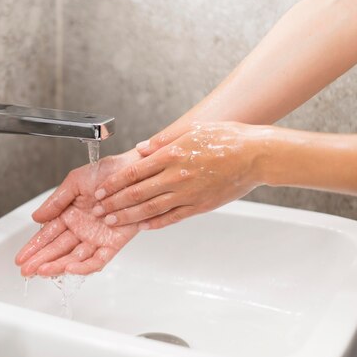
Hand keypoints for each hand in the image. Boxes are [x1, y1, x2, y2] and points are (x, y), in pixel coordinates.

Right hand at [15, 151, 141, 276]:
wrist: (134, 172)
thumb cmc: (108, 173)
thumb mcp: (75, 182)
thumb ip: (56, 201)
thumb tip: (36, 217)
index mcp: (70, 215)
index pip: (48, 235)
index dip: (34, 247)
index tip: (21, 257)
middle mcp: (81, 229)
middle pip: (57, 249)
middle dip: (40, 261)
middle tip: (26, 270)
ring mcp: (96, 238)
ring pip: (73, 258)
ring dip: (57, 266)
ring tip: (41, 270)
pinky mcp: (112, 244)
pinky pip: (97, 260)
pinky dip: (84, 266)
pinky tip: (69, 268)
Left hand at [93, 122, 270, 228]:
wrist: (257, 155)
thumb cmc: (226, 138)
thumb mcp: (191, 130)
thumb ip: (163, 140)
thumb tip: (141, 149)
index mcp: (172, 155)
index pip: (134, 172)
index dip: (114, 183)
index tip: (100, 190)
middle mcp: (176, 177)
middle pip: (137, 193)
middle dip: (114, 203)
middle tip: (98, 210)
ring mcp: (188, 194)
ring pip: (151, 208)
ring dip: (129, 216)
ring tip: (113, 221)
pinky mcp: (200, 206)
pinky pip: (173, 217)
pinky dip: (155, 223)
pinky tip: (142, 227)